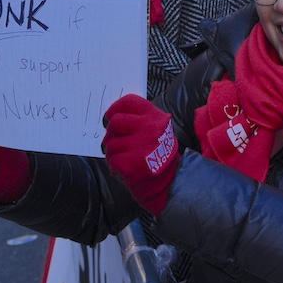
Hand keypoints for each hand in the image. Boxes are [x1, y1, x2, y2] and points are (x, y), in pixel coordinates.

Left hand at [103, 94, 179, 215]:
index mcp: (154, 116)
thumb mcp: (158, 128)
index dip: (115, 108)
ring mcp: (140, 146)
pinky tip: (125, 168)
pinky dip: (115, 166)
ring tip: (125, 158)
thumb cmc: (159, 153)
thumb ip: (139, 119)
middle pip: (115, 122)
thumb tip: (113, 116)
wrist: (170, 181)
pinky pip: (112, 160)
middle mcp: (148, 128)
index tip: (111, 116)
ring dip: (113, 153)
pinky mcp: (131, 164)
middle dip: (112, 133)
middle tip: (118, 142)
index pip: (128, 102)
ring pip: (111, 143)